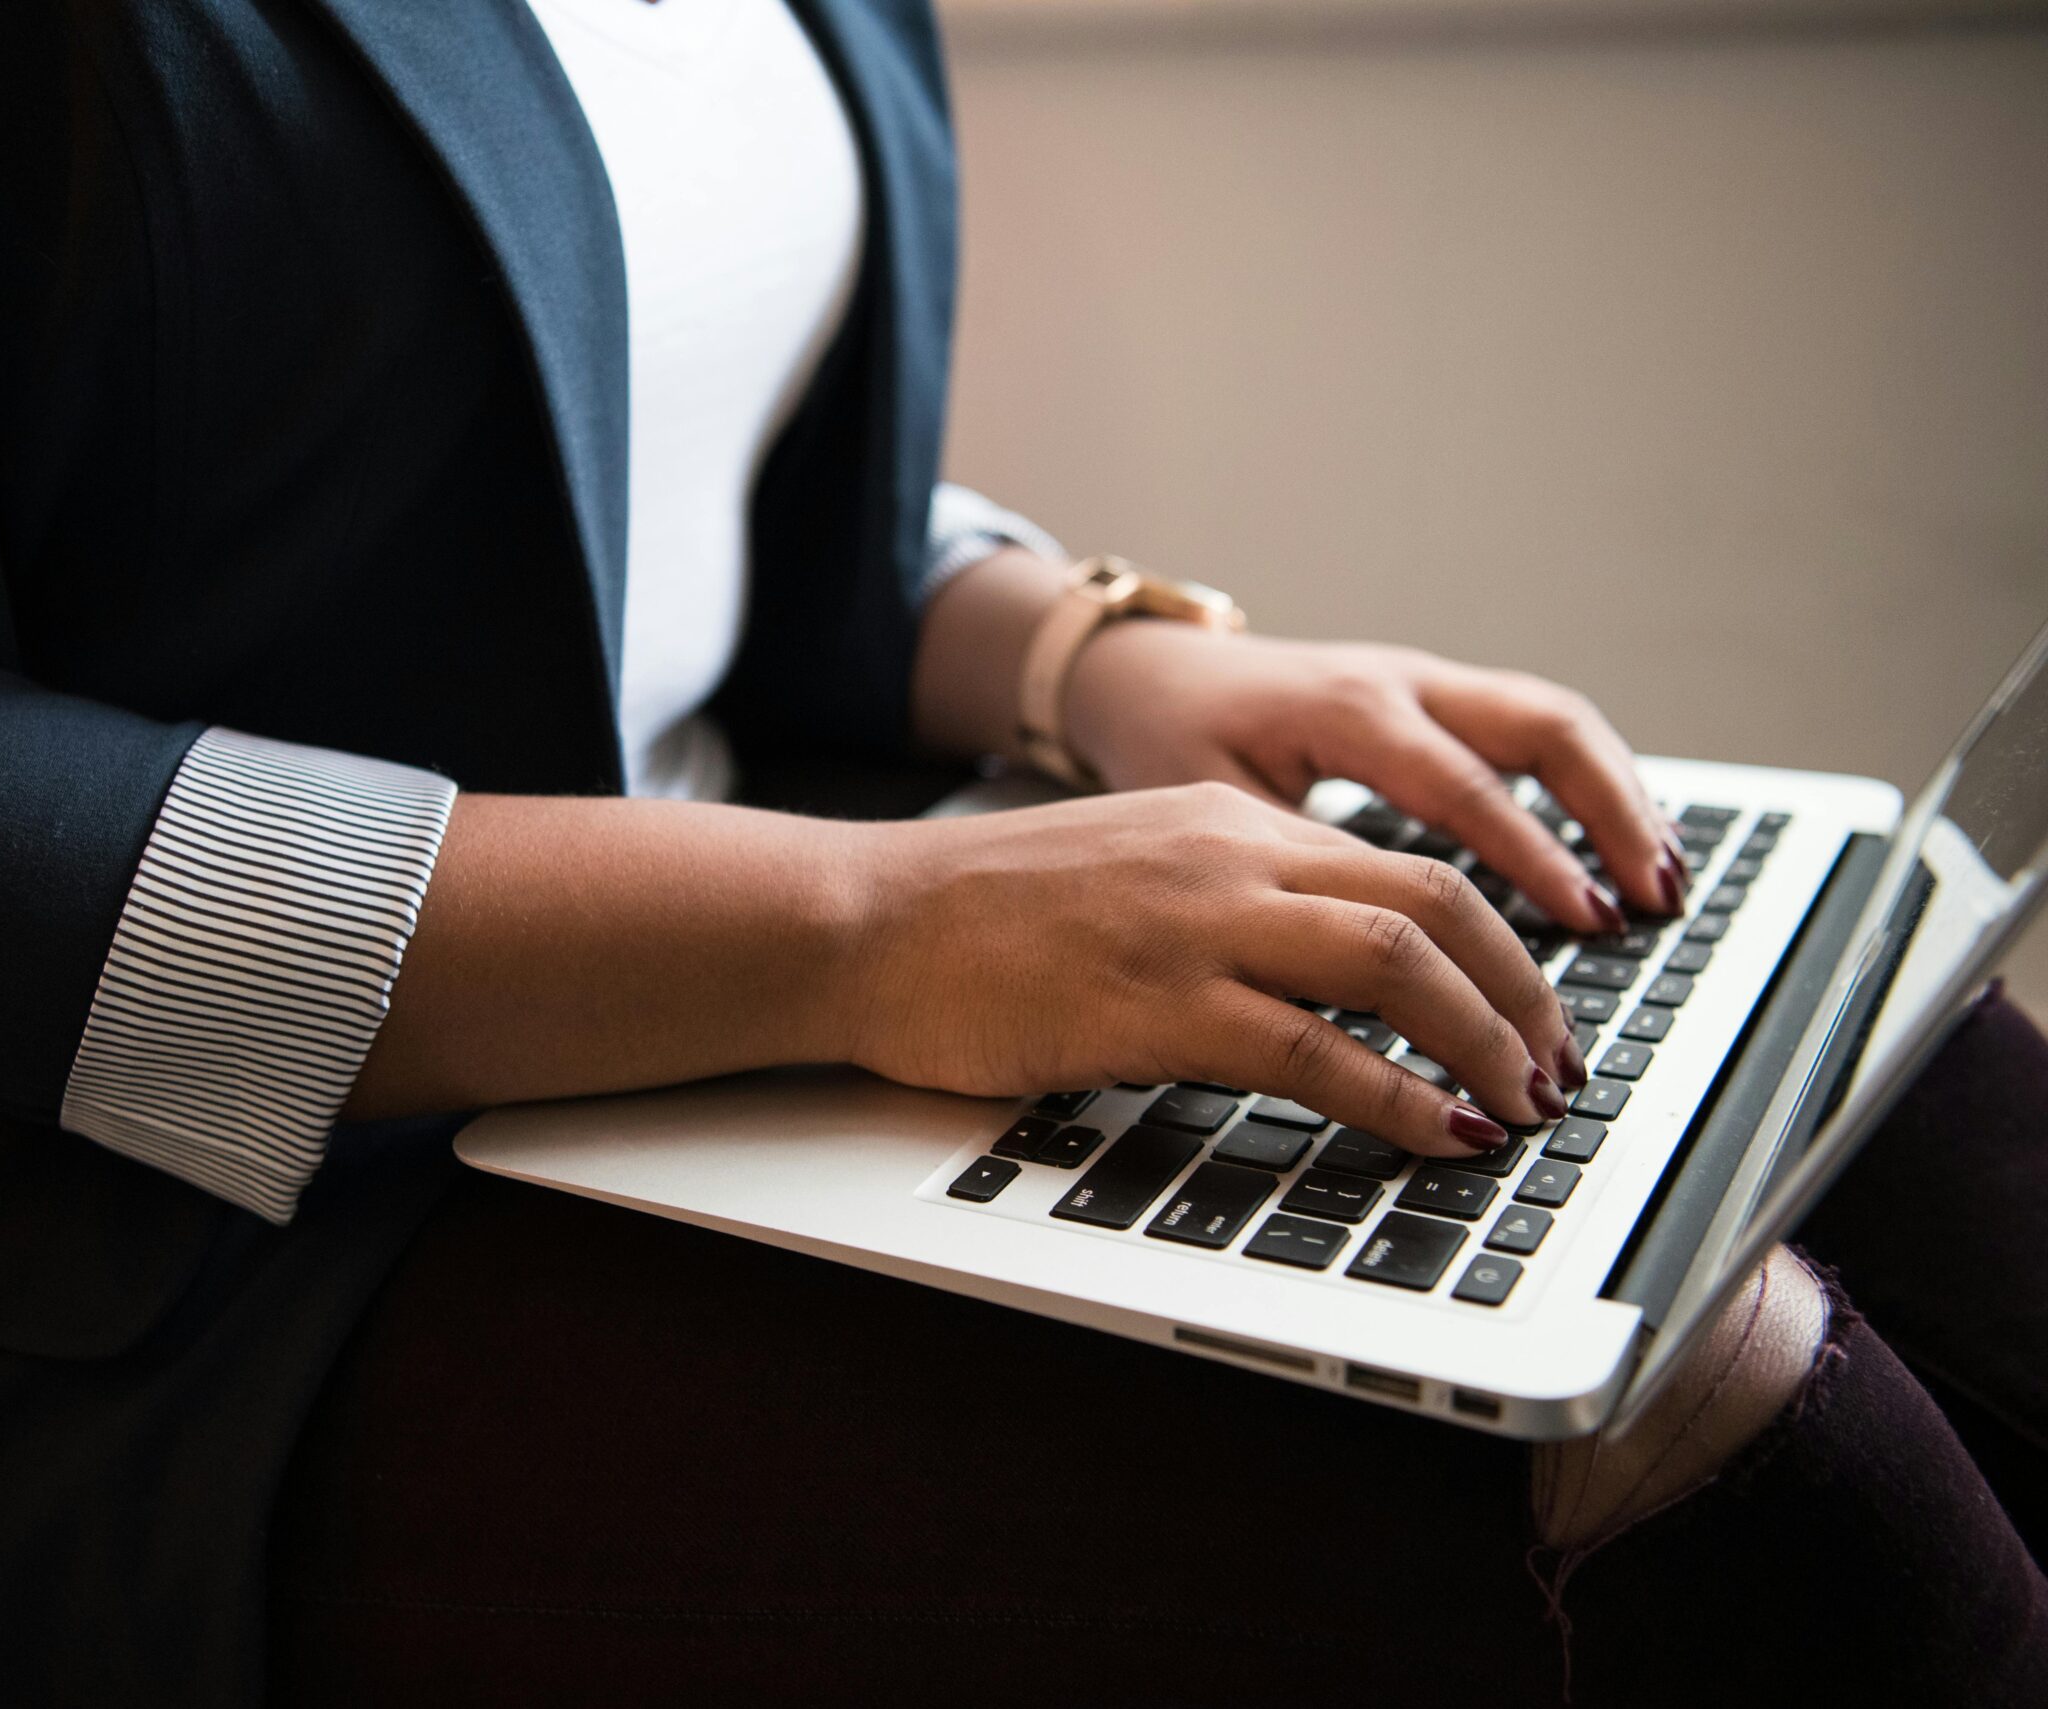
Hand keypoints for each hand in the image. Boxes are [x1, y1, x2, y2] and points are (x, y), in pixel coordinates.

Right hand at [850, 782, 1585, 1155]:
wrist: (866, 922)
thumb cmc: (978, 916)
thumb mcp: (1128, 873)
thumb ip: (1227, 902)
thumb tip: (1323, 981)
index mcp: (1228, 822)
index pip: (1409, 867)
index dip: (1499, 946)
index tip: (1532, 1013)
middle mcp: (1229, 856)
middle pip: (1435, 902)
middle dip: (1524, 994)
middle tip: (1557, 1069)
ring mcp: (1194, 927)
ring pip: (1396, 963)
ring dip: (1485, 1041)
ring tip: (1522, 1106)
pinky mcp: (1153, 1005)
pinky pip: (1313, 1051)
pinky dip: (1398, 1099)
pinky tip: (1439, 1135)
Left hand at [1063, 622, 1688, 933]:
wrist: (1145, 674)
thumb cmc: (1168, 744)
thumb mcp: (1211, 811)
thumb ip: (1291, 875)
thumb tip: (1361, 970)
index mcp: (1346, 711)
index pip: (1466, 787)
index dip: (1533, 858)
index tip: (1585, 922)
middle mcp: (1400, 683)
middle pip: (1543, 728)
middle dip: (1611, 815)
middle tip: (1654, 900)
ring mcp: (1424, 681)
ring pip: (1553, 720)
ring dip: (1617, 797)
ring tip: (1662, 881)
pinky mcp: (1434, 696)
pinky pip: (1532, 728)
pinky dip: (1587, 784)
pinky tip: (1619, 846)